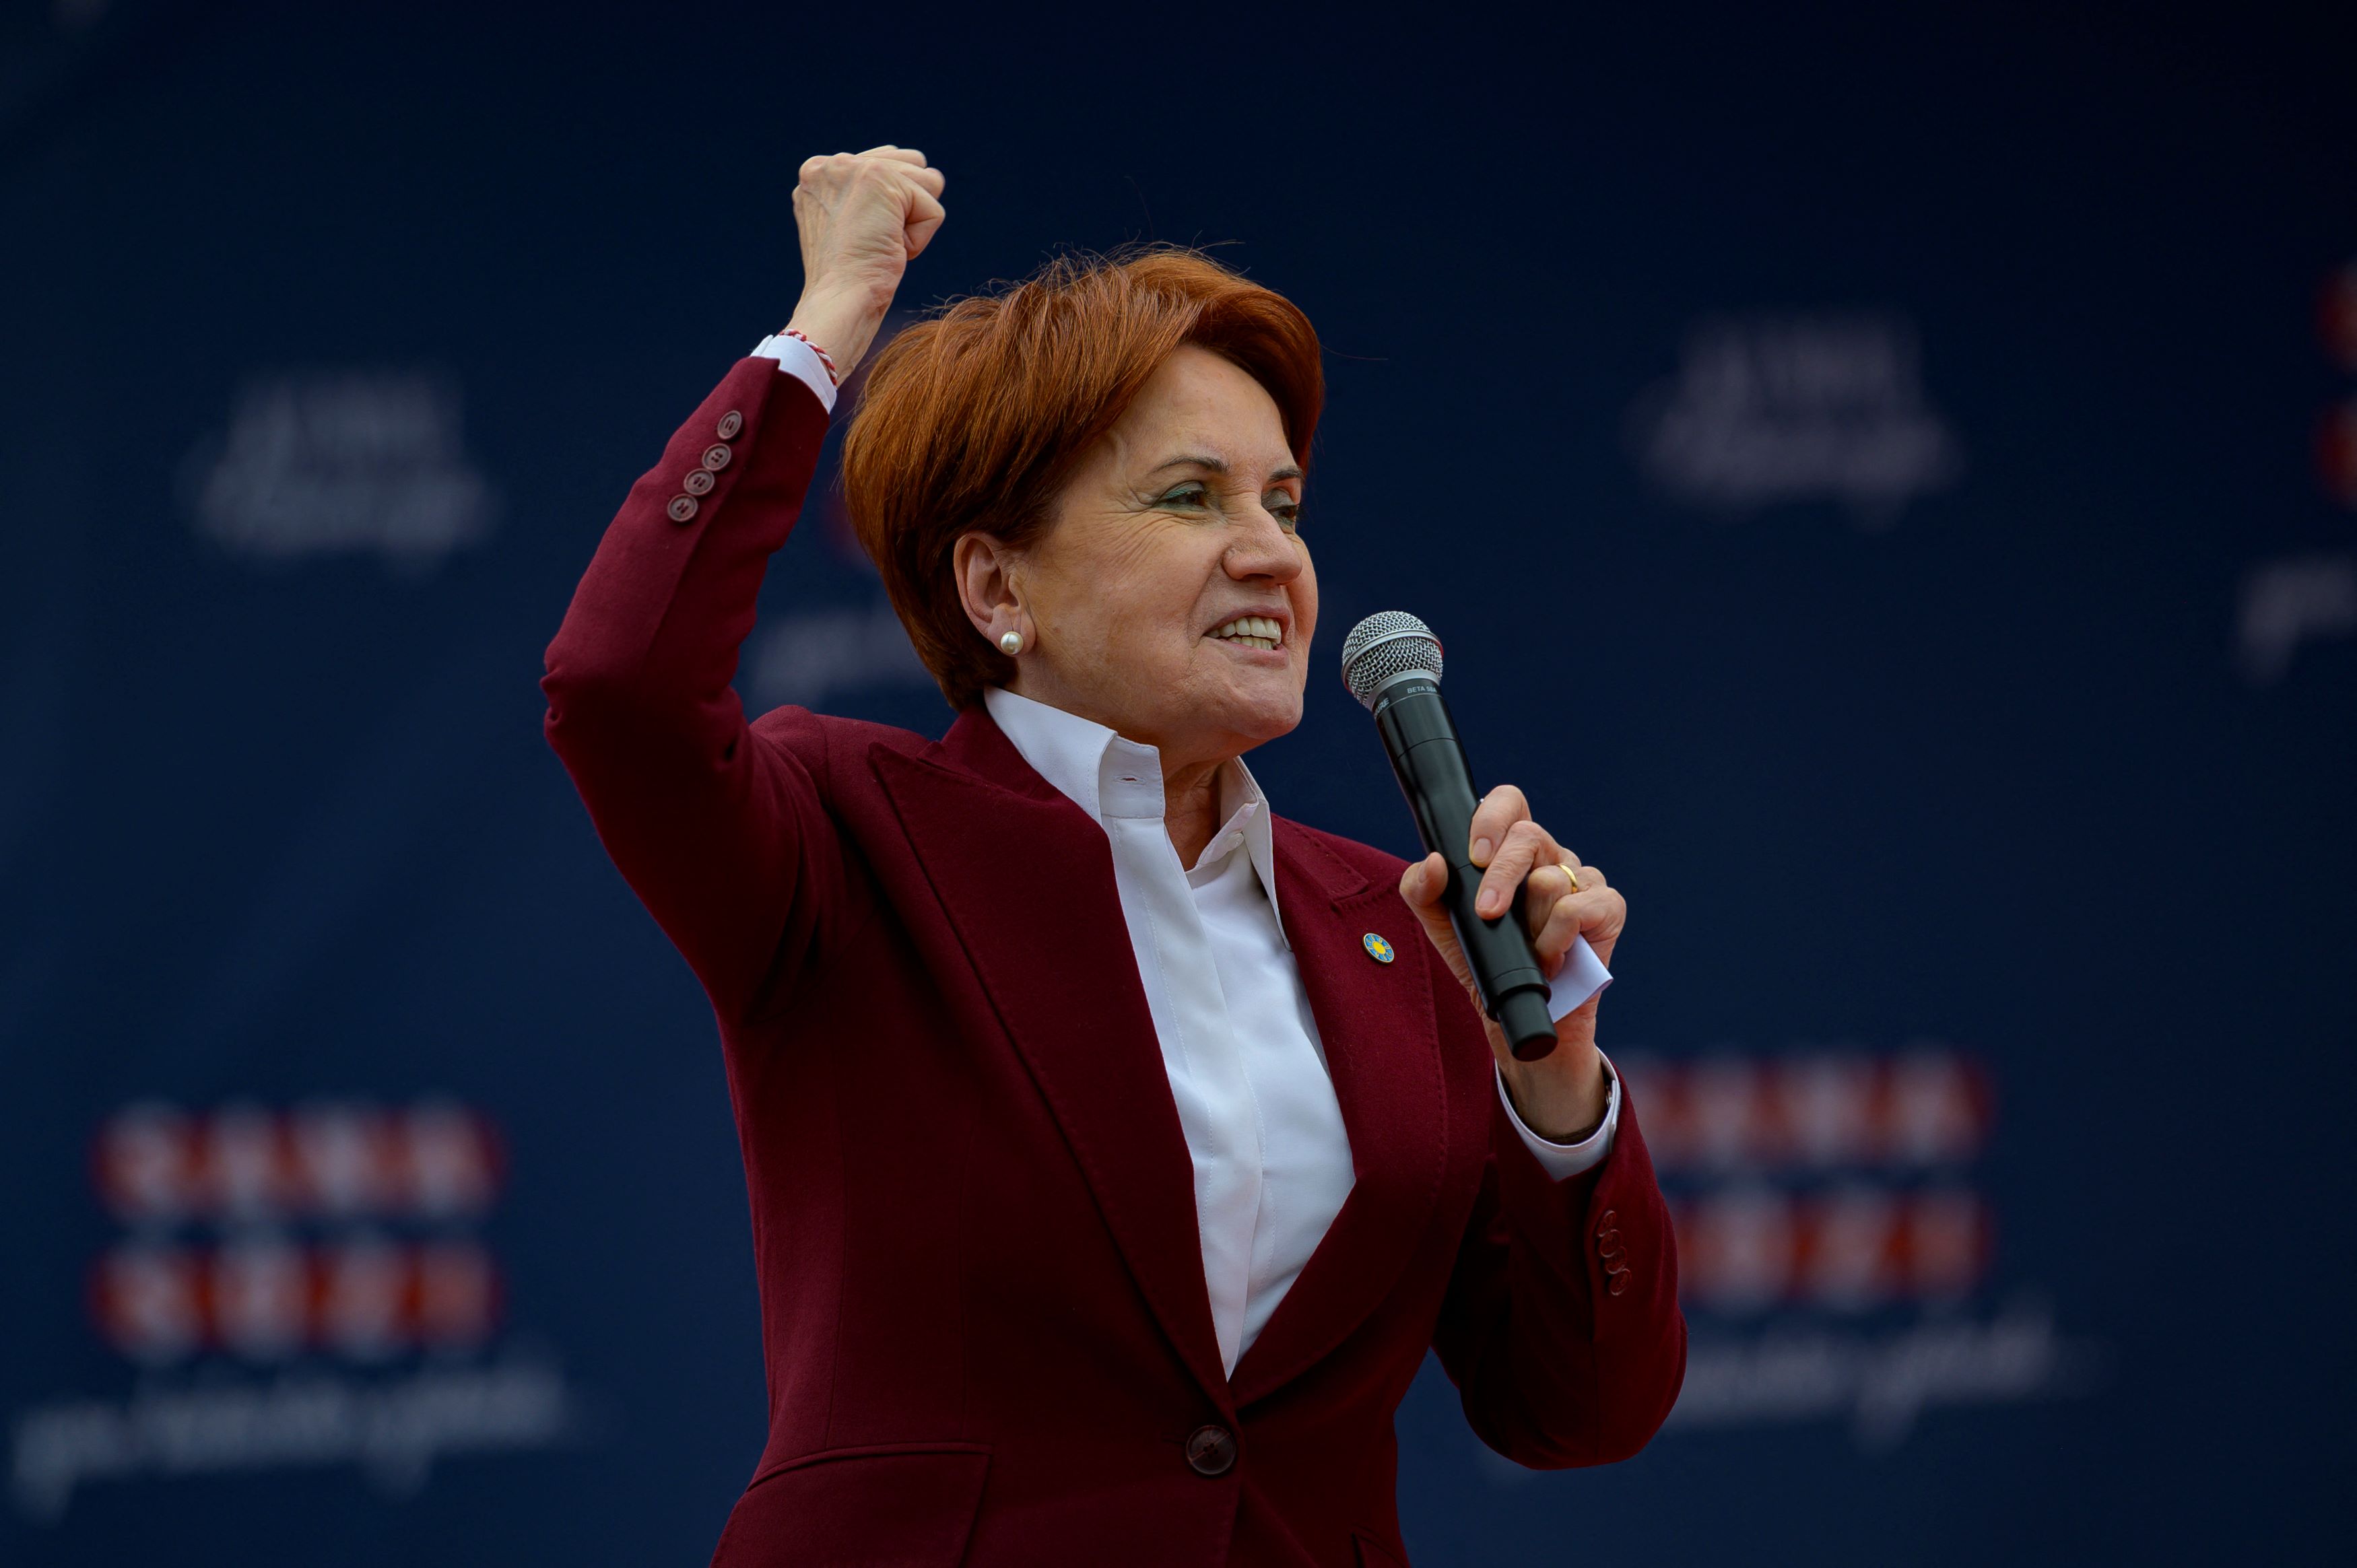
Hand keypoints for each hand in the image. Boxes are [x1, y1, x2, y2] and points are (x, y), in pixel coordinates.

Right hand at [782, 145, 946, 379]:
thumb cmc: (851, 280)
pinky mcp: (877, 179)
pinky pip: (932, 208)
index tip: (865, 237)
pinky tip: (888, 250)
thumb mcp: (855, 228)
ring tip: (879, 244)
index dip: (894, 208)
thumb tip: (934, 176)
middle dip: (907, 211)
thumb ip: (876, 196)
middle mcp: (829, 164)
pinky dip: (920, 239)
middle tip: (873, 242)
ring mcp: (850, 167)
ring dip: (913, 224)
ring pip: (925, 183)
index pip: (886, 164)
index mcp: (818, 174)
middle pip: (912, 166)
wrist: (840, 301)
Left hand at [1396, 785, 1626, 1141]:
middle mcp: (1549, 857)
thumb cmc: (1483, 961)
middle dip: (1500, 876)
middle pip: (1528, 835)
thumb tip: (1434, 863)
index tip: (1473, 854)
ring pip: (1549, 878)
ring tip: (1527, 950)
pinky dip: (1555, 938)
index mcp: (1511, 852)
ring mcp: (1582, 880)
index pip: (1509, 803)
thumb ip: (1422, 890)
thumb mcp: (1441, 926)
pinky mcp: (1607, 908)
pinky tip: (1551, 958)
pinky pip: (1578, 907)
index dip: (1492, 816)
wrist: (1515, 1014)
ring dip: (1528, 925)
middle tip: (1487, 913)